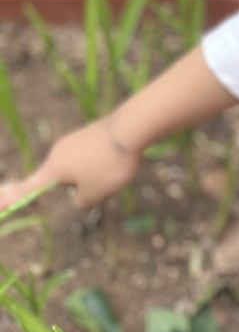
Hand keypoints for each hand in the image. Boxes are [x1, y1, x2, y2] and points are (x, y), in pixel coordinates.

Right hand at [0, 117, 140, 210]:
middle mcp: (59, 151)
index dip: (12, 198)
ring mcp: (75, 139)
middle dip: (79, 186)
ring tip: (114, 168)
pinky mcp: (92, 133)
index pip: (28, 188)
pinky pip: (94, 155)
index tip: (0, 204)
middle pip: (62, 178)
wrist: (132, 127)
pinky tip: (120, 156)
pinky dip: (103, 161)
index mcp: (53, 168)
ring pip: (81, 167)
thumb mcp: (94, 193)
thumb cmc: (108, 164)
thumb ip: (81, 201)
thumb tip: (79, 198)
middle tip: (102, 182)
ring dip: (94, 173)